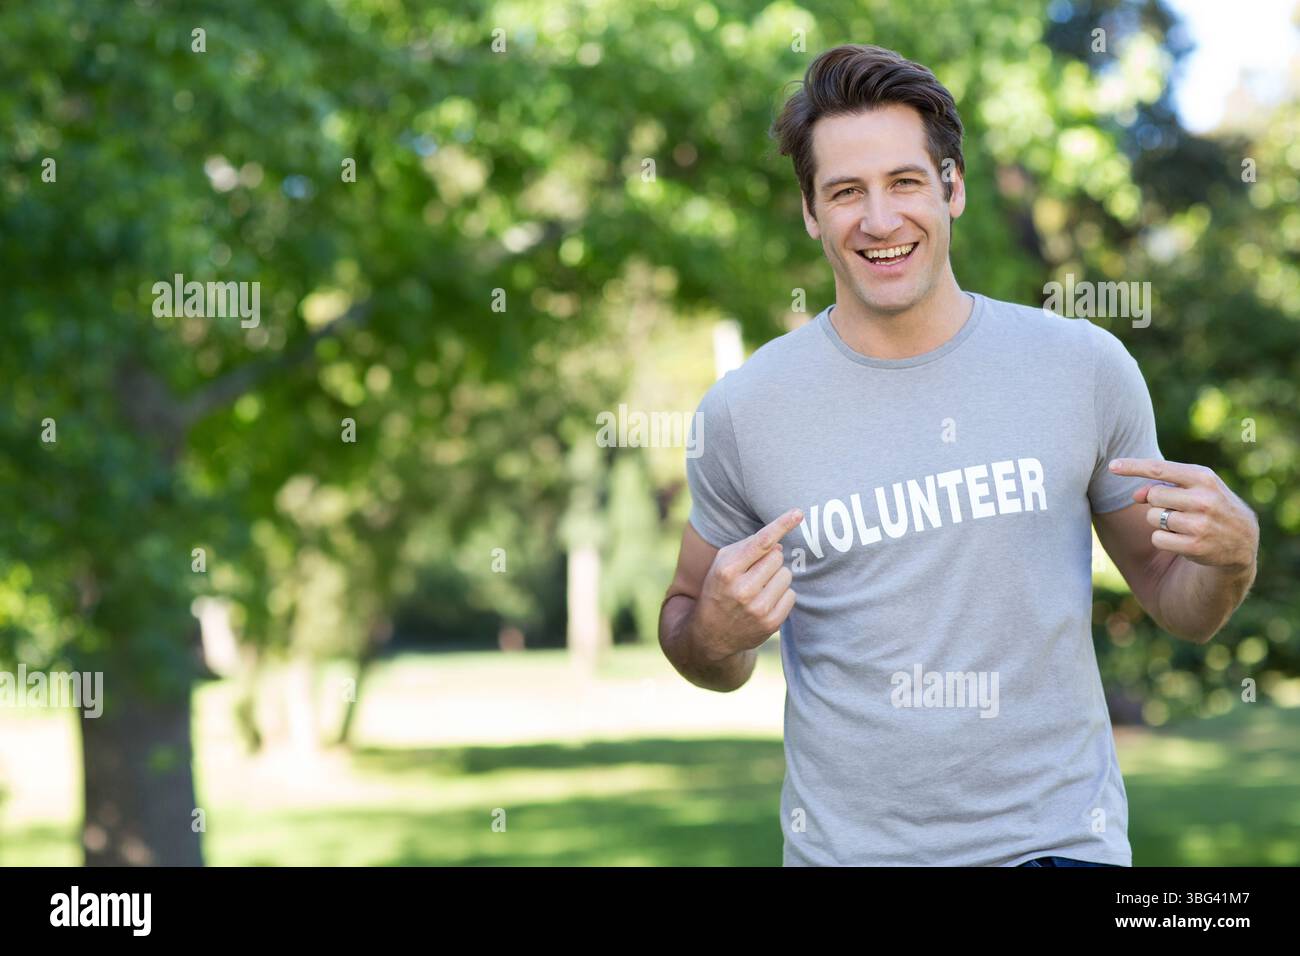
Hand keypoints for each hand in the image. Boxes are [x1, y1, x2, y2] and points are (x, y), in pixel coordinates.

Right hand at [692, 508, 803, 661]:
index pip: (761, 542)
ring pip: (786, 575)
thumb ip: (746, 548)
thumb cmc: (718, 590)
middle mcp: (743, 590)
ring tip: (759, 588)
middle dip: (770, 560)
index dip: (781, 525)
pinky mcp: (771, 623)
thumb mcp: (721, 565)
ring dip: (777, 578)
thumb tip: (779, 545)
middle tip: (755, 573)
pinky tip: (765, 602)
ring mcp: (758, 609)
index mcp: (727, 570)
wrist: (710, 634)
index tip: (798, 513)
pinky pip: (791, 595)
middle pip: (777, 557)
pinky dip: (781, 595)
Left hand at [1108, 458, 1258, 574]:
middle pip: (1152, 496)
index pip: (1160, 469)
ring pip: (1152, 518)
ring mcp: (1200, 524)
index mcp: (1204, 477)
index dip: (1133, 467)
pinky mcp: (1194, 546)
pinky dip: (1163, 539)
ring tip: (1184, 524)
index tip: (1112, 466)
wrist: (1243, 538)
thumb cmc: (1211, 505)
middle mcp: (1203, 499)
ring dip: (1160, 522)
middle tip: (1177, 508)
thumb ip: (1165, 485)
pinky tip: (1183, 539)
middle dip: (1156, 502)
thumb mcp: (1196, 487)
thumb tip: (1135, 495)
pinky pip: (1157, 538)